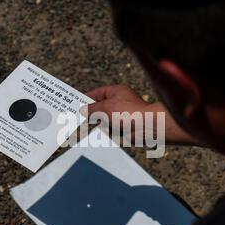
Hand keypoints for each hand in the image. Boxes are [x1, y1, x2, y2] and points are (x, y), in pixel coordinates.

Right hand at [82, 85, 201, 145]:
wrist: (147, 126)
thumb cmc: (130, 112)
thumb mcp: (105, 108)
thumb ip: (92, 109)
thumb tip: (83, 110)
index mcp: (116, 92)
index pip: (97, 93)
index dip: (86, 98)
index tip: (76, 104)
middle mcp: (120, 102)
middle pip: (100, 107)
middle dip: (93, 114)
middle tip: (80, 118)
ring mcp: (123, 114)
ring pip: (105, 120)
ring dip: (101, 124)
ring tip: (95, 126)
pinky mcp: (125, 126)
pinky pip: (112, 129)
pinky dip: (108, 132)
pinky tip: (106, 133)